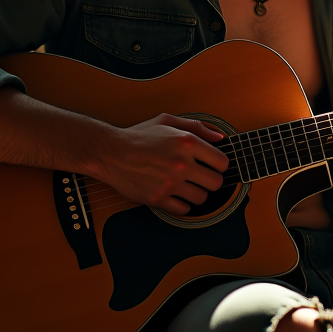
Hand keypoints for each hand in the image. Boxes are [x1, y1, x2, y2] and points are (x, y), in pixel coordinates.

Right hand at [93, 113, 229, 214]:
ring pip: (201, 198)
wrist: (110, 152)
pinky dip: (181, 204)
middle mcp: (181, 163)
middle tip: (201, 177)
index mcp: (186, 142)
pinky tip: (175, 195)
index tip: (213, 165)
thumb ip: (196, 127)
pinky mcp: (157, 198)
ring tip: (186, 186)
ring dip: (196, 193)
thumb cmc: (138, 136)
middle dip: (211, 181)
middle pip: (216, 183)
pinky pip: (183, 210)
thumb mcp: (167, 121)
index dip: (219, 164)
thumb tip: (219, 138)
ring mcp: (169, 183)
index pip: (222, 162)